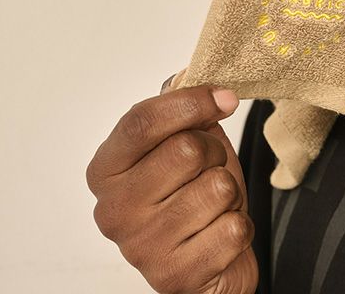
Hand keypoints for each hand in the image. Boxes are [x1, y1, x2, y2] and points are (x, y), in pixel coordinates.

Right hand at [85, 80, 257, 293]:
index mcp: (105, 170)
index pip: (141, 121)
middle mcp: (113, 210)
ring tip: (212, 204)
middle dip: (214, 153)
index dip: (190, 102)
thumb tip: (191, 72)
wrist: (210, 260)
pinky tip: (219, 233)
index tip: (224, 98)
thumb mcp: (181, 141)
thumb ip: (179, 106)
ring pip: (217, 187)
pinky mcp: (175, 277)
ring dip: (228, 191)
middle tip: (208, 169)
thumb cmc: (192, 192)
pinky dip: (239, 226)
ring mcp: (141, 248)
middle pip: (186, 150)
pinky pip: (234, 228)